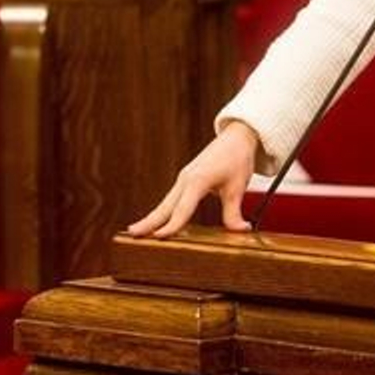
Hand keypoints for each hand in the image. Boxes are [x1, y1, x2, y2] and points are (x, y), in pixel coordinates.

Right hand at [127, 120, 258, 237]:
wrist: (236, 137)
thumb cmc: (237, 158)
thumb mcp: (237, 187)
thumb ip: (234, 212)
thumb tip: (241, 230)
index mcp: (198, 180)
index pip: (182, 209)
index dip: (172, 225)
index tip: (159, 237)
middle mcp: (186, 179)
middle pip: (165, 206)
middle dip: (149, 221)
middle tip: (132, 234)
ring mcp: (184, 178)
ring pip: (166, 203)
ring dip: (152, 217)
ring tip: (136, 230)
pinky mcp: (186, 179)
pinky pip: (172, 198)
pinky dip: (162, 211)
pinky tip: (156, 220)